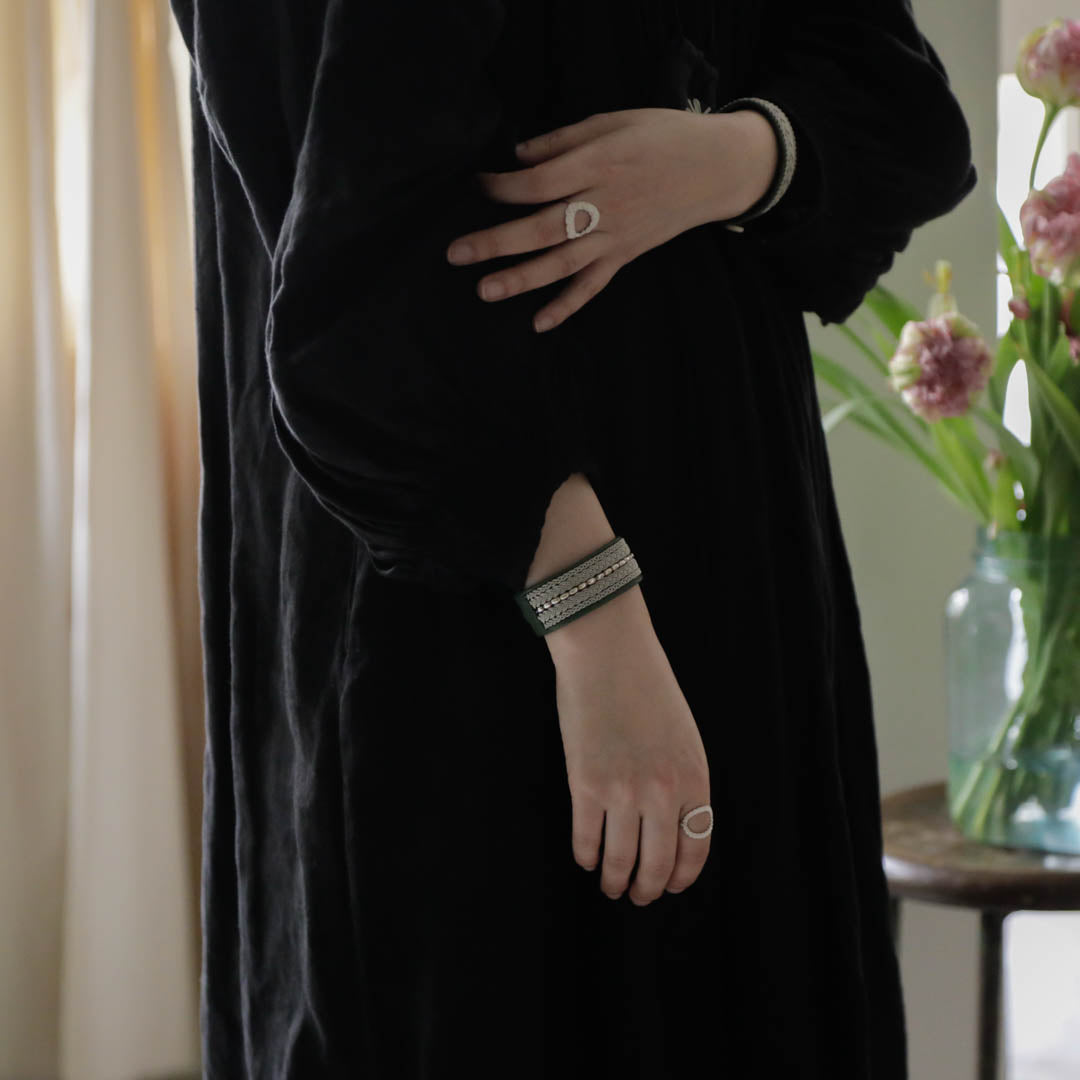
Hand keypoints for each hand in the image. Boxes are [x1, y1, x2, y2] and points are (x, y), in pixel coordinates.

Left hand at [445, 107, 776, 332]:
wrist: (716, 169)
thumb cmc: (664, 136)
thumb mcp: (614, 120)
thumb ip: (563, 140)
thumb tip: (518, 157)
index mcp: (599, 165)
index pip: (539, 184)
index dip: (502, 187)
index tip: (479, 185)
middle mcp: (604, 205)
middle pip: (541, 228)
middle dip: (496, 242)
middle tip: (456, 253)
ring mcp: (614, 236)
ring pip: (561, 263)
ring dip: (521, 279)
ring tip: (484, 291)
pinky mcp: (624, 255)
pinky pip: (592, 286)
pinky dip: (567, 307)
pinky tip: (539, 324)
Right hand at [548, 587, 711, 905]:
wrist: (608, 652)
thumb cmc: (646, 687)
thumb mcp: (684, 735)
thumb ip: (683, 781)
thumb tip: (671, 827)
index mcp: (694, 777)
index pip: (695, 848)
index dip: (681, 876)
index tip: (670, 886)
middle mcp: (663, 791)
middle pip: (658, 863)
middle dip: (647, 888)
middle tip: (638, 896)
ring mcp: (622, 791)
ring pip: (620, 859)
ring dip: (615, 880)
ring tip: (610, 885)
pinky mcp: (585, 784)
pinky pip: (586, 838)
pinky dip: (586, 856)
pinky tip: (586, 858)